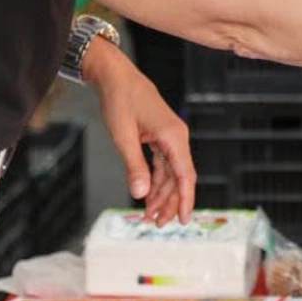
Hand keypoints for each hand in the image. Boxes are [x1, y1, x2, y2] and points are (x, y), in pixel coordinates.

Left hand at [81, 38, 196, 225]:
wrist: (115, 76)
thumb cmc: (120, 100)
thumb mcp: (123, 136)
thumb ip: (134, 166)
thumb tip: (141, 194)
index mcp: (173, 136)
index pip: (185, 175)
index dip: (186, 200)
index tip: (184, 221)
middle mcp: (177, 137)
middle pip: (180, 178)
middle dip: (170, 202)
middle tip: (156, 224)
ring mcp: (170, 136)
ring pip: (171, 173)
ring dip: (162, 194)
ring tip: (149, 214)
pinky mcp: (161, 136)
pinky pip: (163, 164)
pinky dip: (156, 181)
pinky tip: (148, 194)